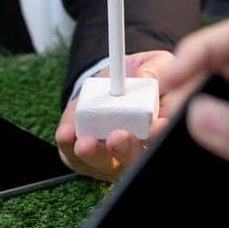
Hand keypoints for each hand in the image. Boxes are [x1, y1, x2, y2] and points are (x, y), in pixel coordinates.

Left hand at [56, 50, 177, 180]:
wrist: (113, 80)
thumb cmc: (142, 76)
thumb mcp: (155, 64)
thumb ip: (155, 69)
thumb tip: (141, 77)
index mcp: (158, 129)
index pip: (161, 139)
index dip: (159, 136)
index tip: (156, 127)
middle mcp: (136, 149)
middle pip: (132, 160)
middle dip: (126, 150)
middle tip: (118, 137)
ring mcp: (110, 156)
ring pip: (103, 164)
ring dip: (94, 154)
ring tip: (85, 143)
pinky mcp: (83, 154)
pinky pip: (75, 156)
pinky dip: (69, 145)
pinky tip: (67, 134)